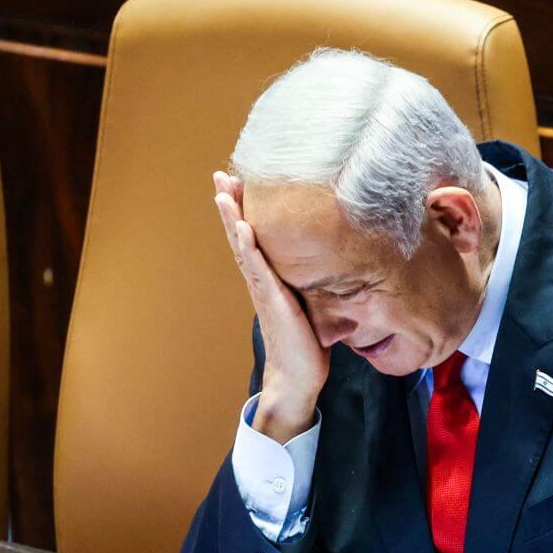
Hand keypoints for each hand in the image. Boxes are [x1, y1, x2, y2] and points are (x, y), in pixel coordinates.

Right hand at [213, 171, 329, 443]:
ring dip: (232, 218)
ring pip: (243, 247)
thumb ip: (312, 283)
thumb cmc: (306, 344)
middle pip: (240, 235)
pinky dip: (249, 247)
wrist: (298, 377)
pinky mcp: (272, 300)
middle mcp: (261, 280)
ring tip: (223, 192)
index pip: (253, 238)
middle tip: (220, 175)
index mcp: (269, 279)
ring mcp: (263, 289)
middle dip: (231, 204)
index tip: (238, 184)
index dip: (244, 211)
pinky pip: (258, 269)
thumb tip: (332, 265)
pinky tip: (244, 228)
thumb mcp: (312, 304)